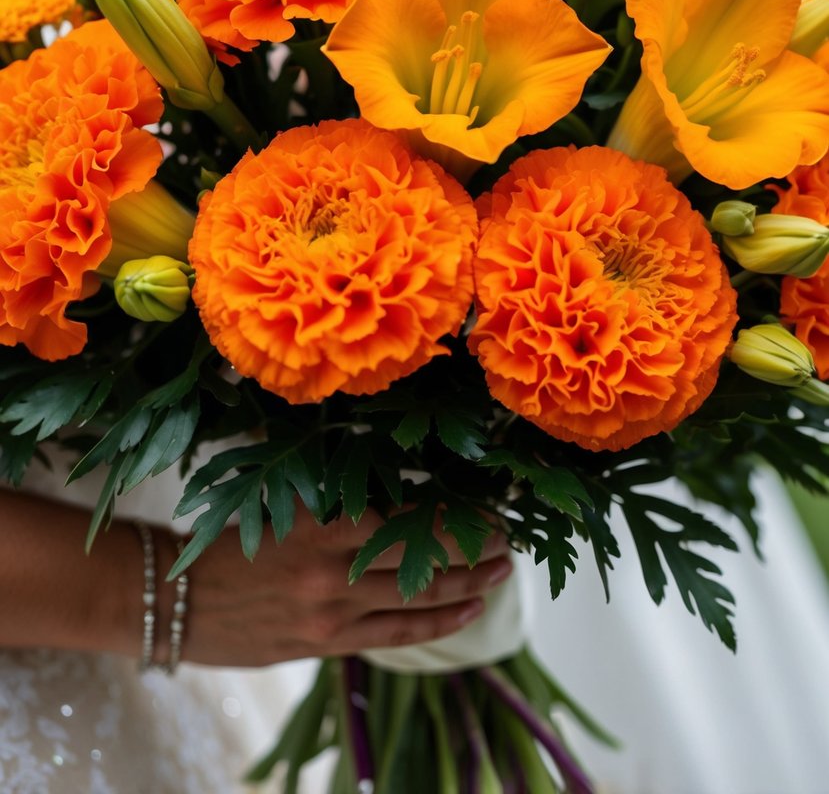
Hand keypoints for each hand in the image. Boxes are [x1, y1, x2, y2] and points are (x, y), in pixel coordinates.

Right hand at [156, 505, 511, 666]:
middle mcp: (334, 570)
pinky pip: (397, 634)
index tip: (488, 503)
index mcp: (324, 521)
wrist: (174, 599)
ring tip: (500, 571)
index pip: (410, 516)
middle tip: (505, 536)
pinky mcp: (327, 644)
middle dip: (474, 548)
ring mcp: (333, 613)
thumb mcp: (281, 500)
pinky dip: (438, 622)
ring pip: (419, 600)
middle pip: (425, 559)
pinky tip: (468, 610)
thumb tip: (391, 472)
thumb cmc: (228, 538)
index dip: (457, 514)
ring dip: (467, 585)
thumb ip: (334, 491)